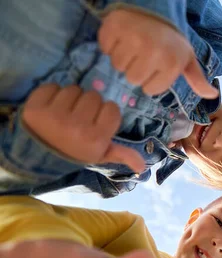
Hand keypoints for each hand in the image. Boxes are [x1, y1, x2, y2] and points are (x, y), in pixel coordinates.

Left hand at [22, 84, 145, 172]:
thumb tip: (143, 165)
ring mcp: (54, 117)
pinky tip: (50, 107)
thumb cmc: (75, 153)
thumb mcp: (100, 155)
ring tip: (64, 112)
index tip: (95, 123)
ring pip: (73, 89)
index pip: (112, 108)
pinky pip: (52, 86)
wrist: (38, 156)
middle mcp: (77, 128)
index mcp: (96, 139)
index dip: (104, 114)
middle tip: (78, 118)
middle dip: (88, 104)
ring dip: (70, 98)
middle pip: (93, 96)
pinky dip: (51, 93)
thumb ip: (122, 155)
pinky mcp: (35, 108)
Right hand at [98, 9, 218, 97]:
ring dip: (122, 58)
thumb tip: (212, 95)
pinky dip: (110, 44)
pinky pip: (105, 48)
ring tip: (133, 45)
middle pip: (132, 79)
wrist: (156, 6)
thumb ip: (197, 79)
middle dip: (136, 70)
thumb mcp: (187, 58)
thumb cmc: (171, 39)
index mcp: (171, 63)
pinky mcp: (114, 27)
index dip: (150, 80)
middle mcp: (153, 52)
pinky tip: (122, 37)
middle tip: (143, 54)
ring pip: (117, 65)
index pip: (149, 90)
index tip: (155, 66)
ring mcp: (132, 38)